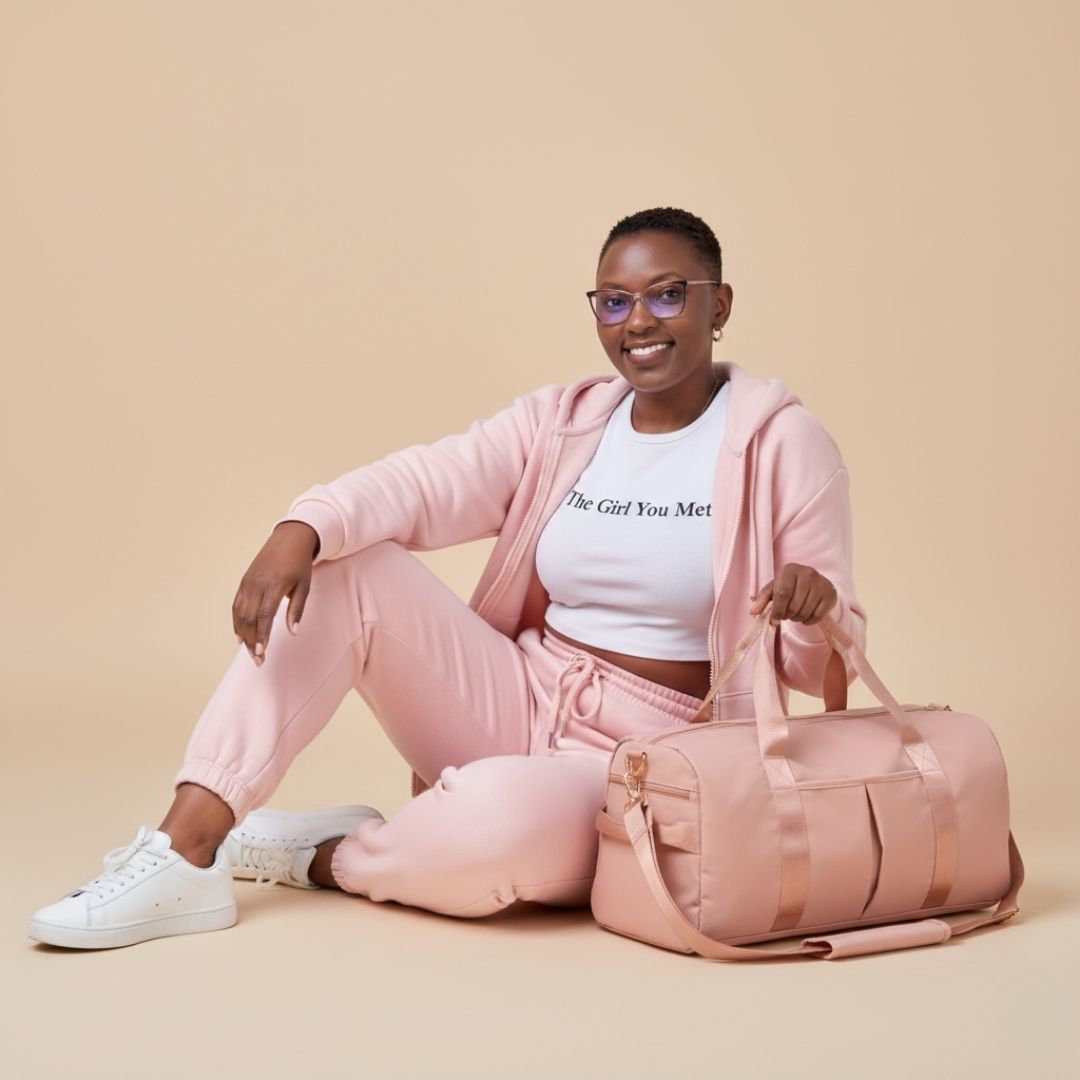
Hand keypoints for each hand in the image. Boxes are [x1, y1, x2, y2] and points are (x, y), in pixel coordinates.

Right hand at [232, 521, 318, 666]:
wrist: (289, 539)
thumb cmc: (300, 564)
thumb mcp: (304, 586)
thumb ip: (297, 610)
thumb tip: (293, 633)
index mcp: (274, 586)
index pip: (264, 617)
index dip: (262, 637)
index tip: (262, 654)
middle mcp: (257, 585)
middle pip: (249, 619)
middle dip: (252, 642)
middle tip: (258, 660)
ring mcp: (248, 583)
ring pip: (240, 614)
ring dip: (244, 635)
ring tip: (251, 652)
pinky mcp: (244, 582)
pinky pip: (236, 605)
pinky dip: (237, 622)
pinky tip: (241, 636)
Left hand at [749, 563, 837, 626]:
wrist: (813, 583)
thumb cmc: (789, 586)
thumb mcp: (774, 589)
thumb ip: (762, 600)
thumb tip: (752, 612)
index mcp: (790, 569)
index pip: (783, 593)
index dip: (777, 610)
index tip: (774, 620)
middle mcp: (807, 573)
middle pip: (794, 605)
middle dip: (787, 615)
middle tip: (785, 614)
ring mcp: (821, 583)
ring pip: (805, 612)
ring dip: (797, 618)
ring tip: (794, 614)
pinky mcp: (830, 593)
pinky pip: (817, 616)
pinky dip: (809, 621)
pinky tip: (806, 615)